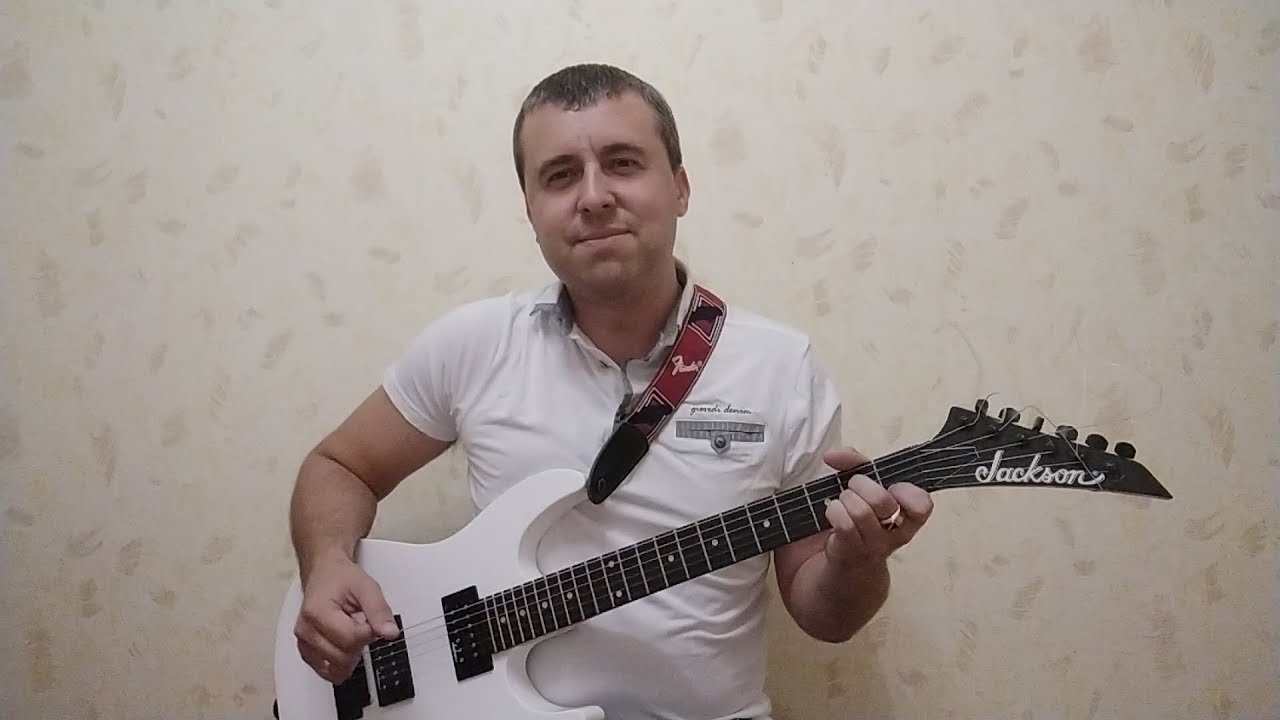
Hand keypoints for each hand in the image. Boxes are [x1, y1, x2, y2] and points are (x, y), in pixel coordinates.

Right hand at [293, 555, 400, 682]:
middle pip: (343, 657)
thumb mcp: (366, 587)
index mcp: (318, 612)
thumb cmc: (341, 578)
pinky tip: (345, 646)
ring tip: (351, 631)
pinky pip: (327, 671)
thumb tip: (390, 633)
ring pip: (336, 668)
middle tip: (361, 623)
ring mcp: (304, 643)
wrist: (324, 574)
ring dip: (351, 654)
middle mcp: (306, 630)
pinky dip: (341, 663)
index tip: (371, 620)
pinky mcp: (306, 652)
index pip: (351, 639)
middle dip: (360, 644)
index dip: (369, 632)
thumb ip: (379, 610)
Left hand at [821, 446, 933, 575]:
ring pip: (861, 512)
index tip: (891, 485)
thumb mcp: (863, 488)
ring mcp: (875, 547)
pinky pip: (845, 525)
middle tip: (853, 487)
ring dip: (845, 500)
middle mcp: (896, 533)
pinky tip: (833, 513)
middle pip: (882, 501)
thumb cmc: (856, 520)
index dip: (906, 491)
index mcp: (906, 515)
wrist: (840, 565)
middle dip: (860, 484)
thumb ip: (855, 464)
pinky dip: (835, 512)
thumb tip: (833, 455)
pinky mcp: (852, 554)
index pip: (922, 504)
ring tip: (841, 502)